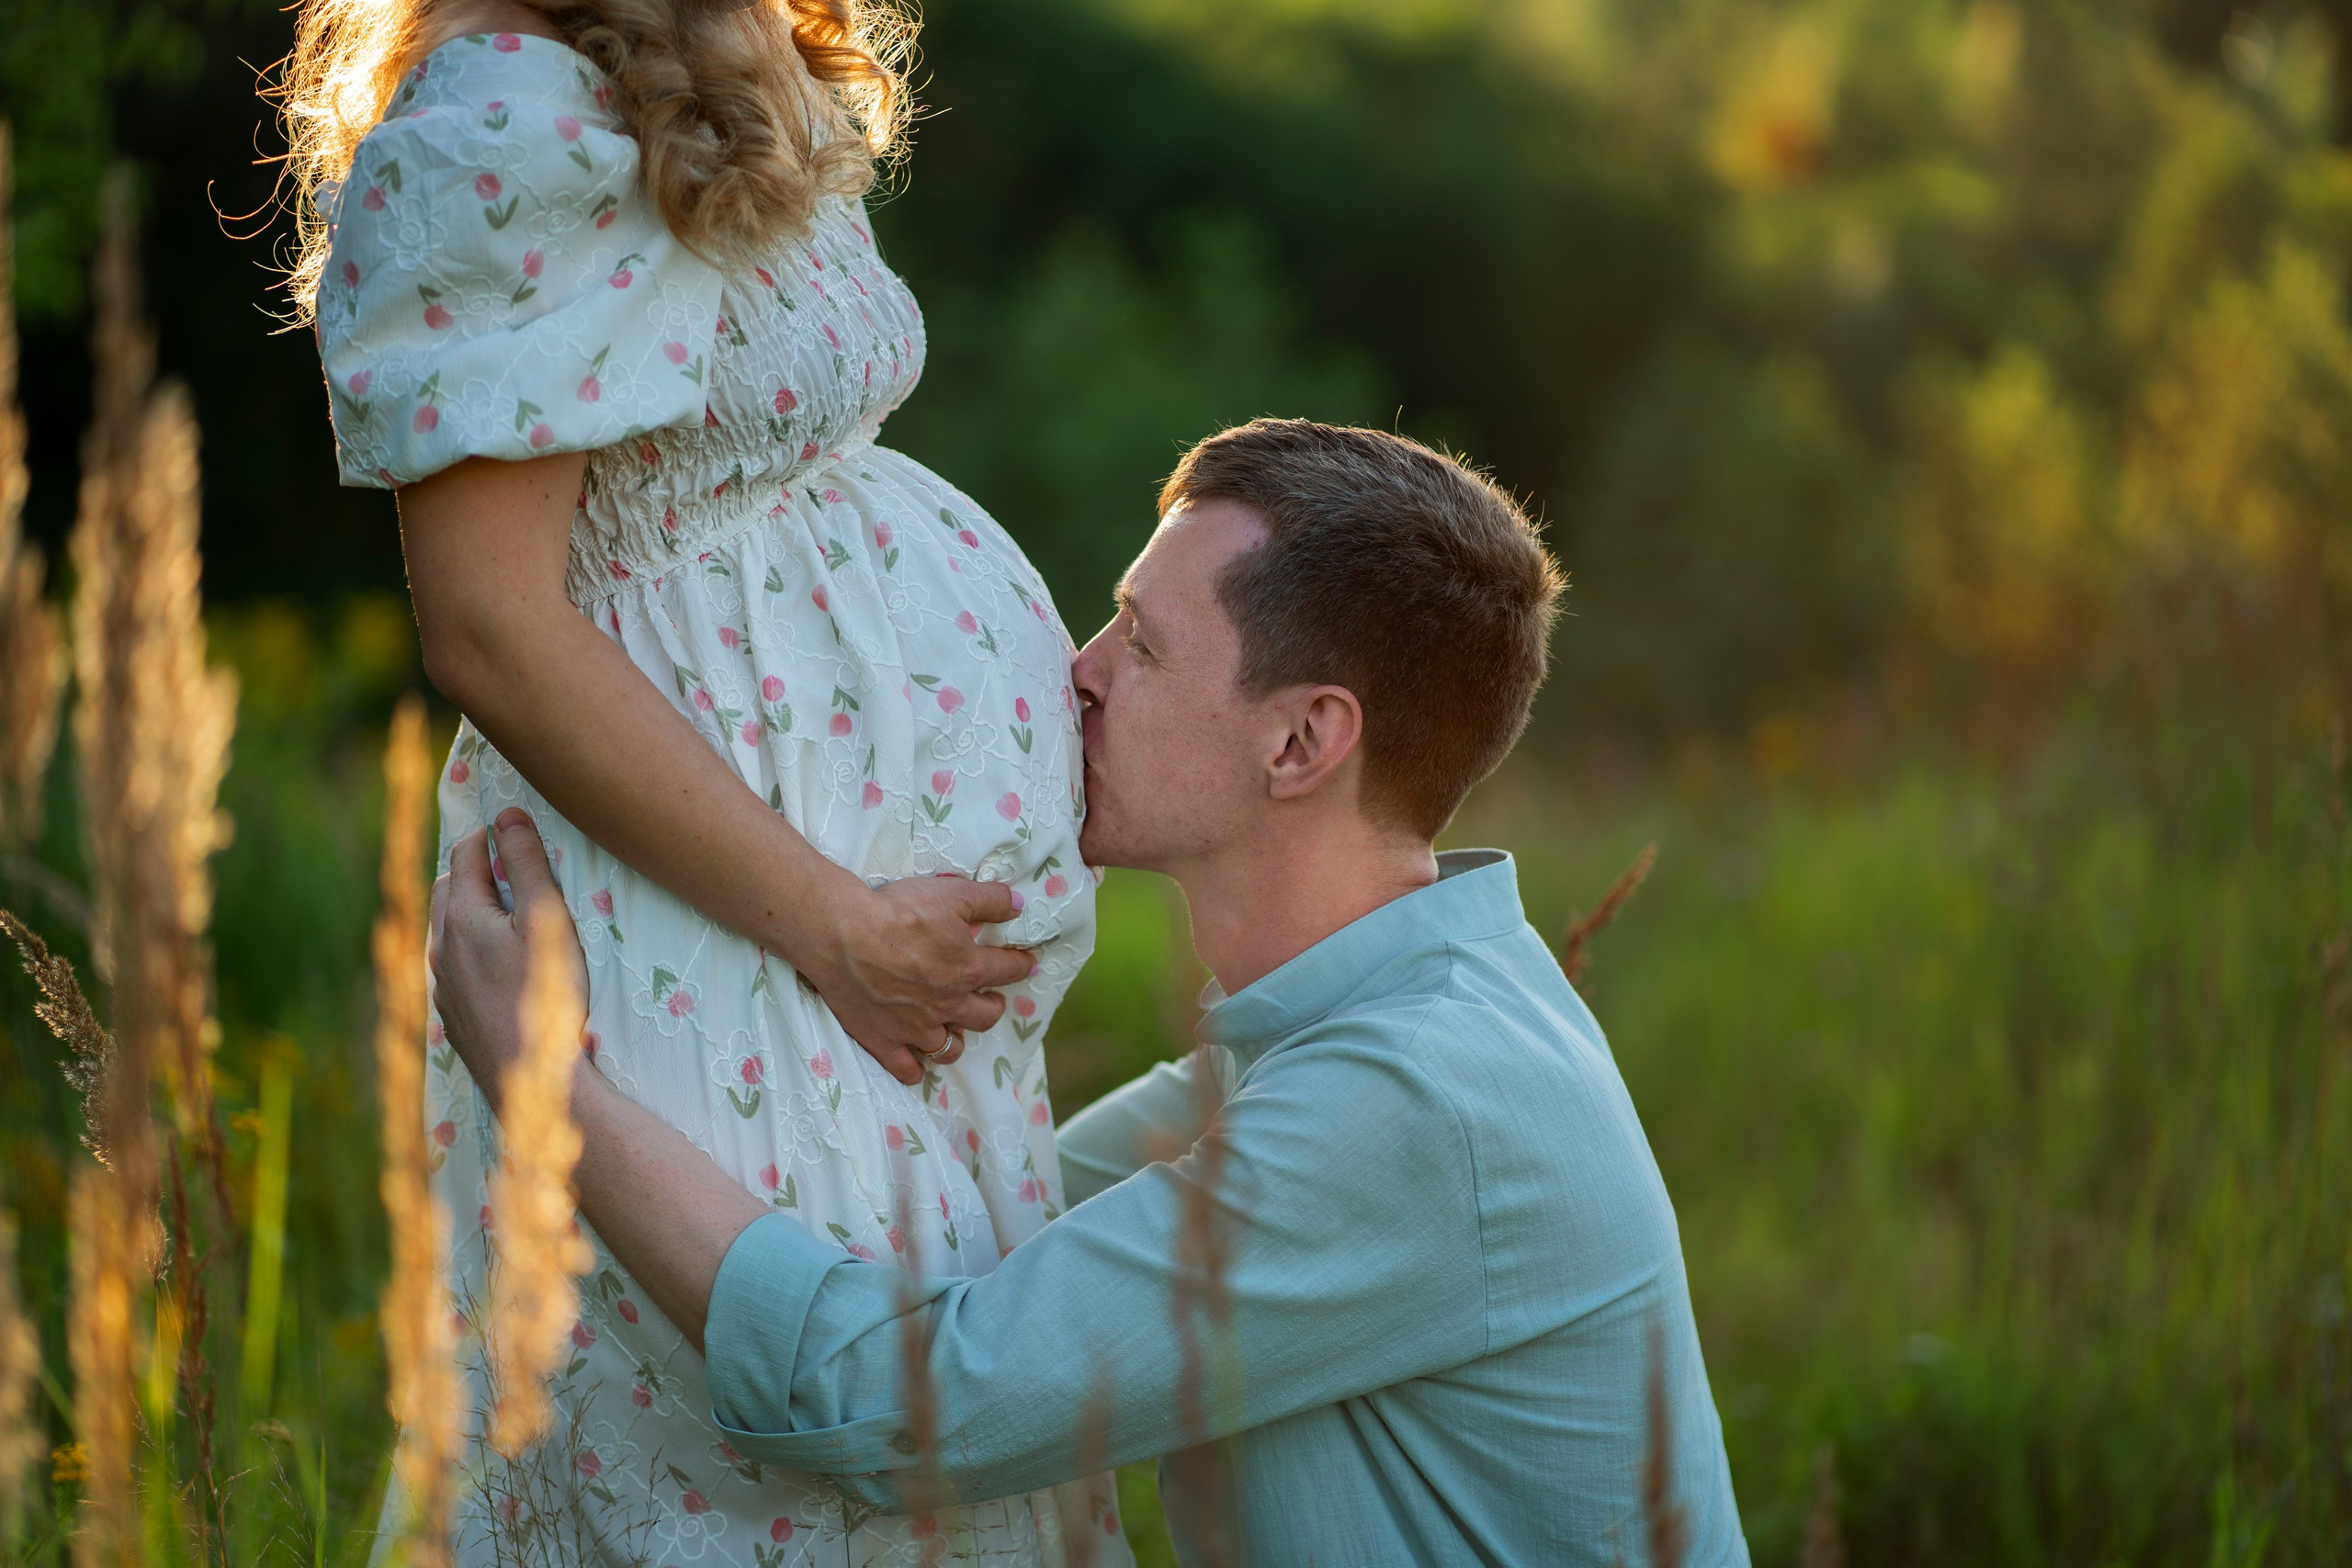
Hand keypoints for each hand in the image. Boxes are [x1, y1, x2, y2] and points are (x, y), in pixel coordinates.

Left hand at [429, 809, 589, 1119]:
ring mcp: (442, 987)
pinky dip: (469, 951)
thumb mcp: (547, 919)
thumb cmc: (548, 995)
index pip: (466, 855)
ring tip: (503, 912)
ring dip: (469, 912)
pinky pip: (452, 969)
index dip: (488, 835)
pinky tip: (496, 967)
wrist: (534, 1082)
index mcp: (462, 918)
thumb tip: (507, 813)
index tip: (510, 827)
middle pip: (446, 890)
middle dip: (472, 870)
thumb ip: (527, 863)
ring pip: (446, 932)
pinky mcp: (452, 1018)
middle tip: (507, 865)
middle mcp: (441, 948)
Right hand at [797, 874, 1038, 1086]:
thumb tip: (1018, 905)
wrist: (842, 935)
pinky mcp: (883, 1041)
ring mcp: (916, 1029)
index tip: (1027, 963)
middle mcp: (948, 1006)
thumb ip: (990, 900)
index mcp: (970, 971)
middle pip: (985, 1016)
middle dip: (992, 1006)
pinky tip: (917, 1063)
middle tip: (989, 998)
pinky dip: (916, 1069)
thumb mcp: (952, 893)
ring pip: (950, 1048)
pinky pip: (907, 1069)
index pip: (1008, 970)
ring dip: (957, 1039)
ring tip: (953, 1027)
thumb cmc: (898, 912)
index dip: (1022, 964)